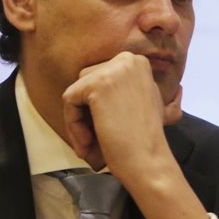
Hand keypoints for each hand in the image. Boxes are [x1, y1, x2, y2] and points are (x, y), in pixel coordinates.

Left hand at [61, 51, 181, 173]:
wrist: (148, 159)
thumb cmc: (144, 138)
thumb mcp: (143, 99)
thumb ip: (125, 85)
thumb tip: (101, 86)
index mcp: (139, 62)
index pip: (101, 75)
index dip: (97, 105)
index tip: (102, 127)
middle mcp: (128, 60)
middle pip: (86, 80)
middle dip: (86, 110)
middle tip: (92, 137)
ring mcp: (113, 70)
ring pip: (76, 91)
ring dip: (78, 119)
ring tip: (89, 142)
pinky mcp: (97, 84)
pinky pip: (69, 101)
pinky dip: (73, 124)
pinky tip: (88, 141)